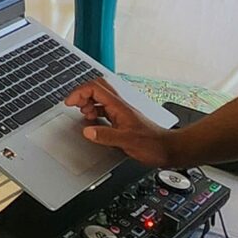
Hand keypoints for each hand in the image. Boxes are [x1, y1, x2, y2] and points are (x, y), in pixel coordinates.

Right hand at [64, 79, 178, 167]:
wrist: (168, 149)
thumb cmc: (152, 145)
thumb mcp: (127, 142)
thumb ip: (106, 136)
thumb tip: (87, 130)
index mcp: (119, 107)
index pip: (95, 89)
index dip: (79, 92)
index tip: (70, 102)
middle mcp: (119, 106)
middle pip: (97, 88)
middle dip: (82, 93)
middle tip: (73, 105)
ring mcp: (121, 112)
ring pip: (100, 99)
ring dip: (88, 103)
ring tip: (84, 115)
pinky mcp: (122, 120)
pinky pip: (104, 111)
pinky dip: (95, 113)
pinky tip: (93, 124)